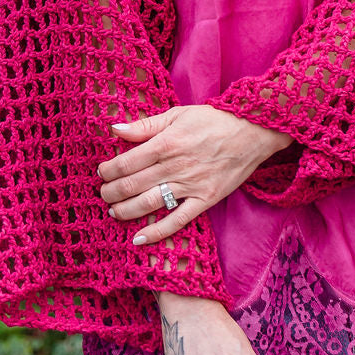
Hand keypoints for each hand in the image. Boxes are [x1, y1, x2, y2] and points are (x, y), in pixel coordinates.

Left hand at [97, 106, 292, 246]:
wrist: (252, 131)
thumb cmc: (212, 120)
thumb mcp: (177, 115)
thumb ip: (145, 125)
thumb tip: (115, 130)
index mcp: (166, 142)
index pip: (126, 162)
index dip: (108, 170)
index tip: (102, 172)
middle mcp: (175, 166)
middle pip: (132, 185)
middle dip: (111, 192)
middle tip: (103, 194)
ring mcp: (191, 185)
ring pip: (148, 203)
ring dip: (125, 211)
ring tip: (114, 212)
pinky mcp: (205, 199)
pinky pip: (178, 220)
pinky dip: (156, 232)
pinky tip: (138, 239)